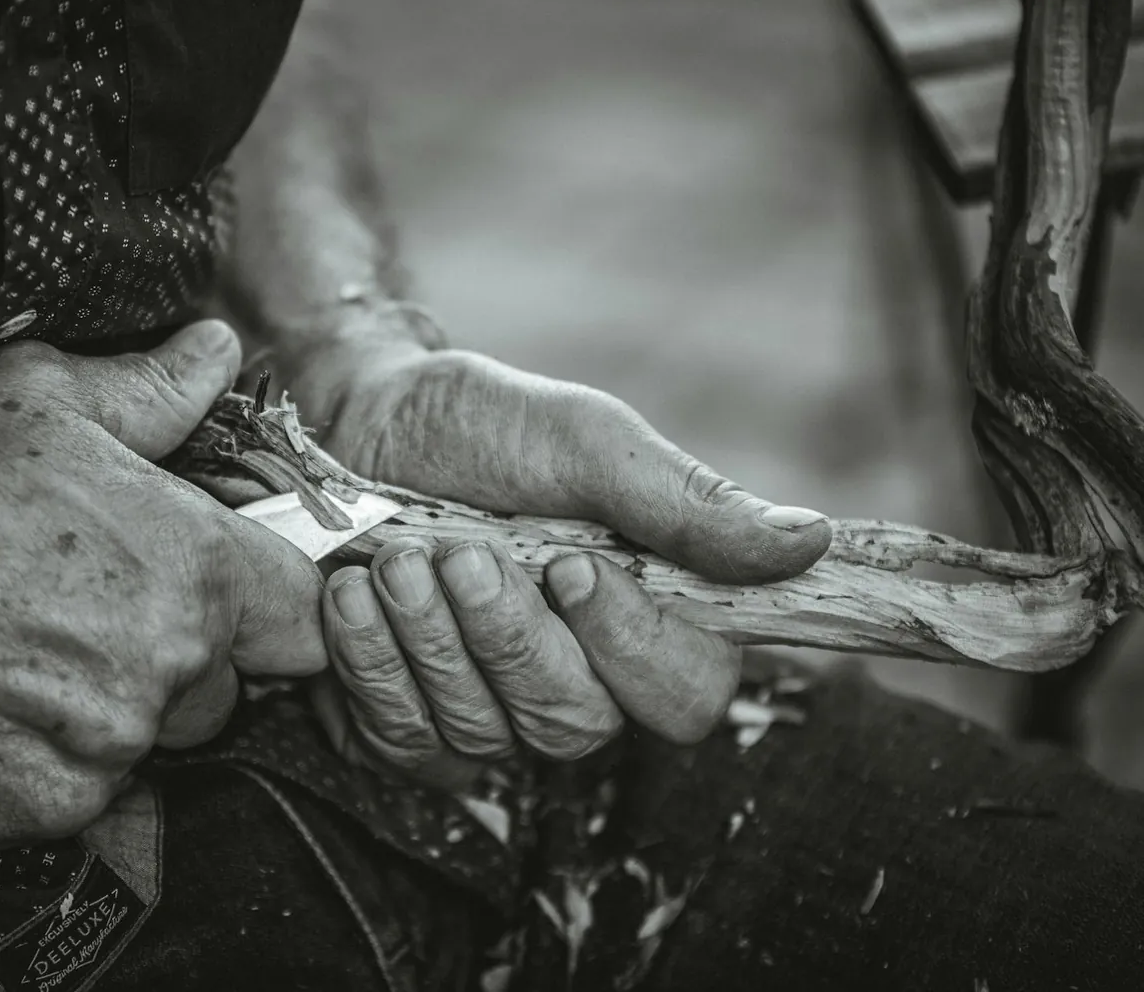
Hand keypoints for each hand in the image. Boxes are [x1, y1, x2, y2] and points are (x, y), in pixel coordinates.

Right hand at [0, 320, 324, 844]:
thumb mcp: (39, 399)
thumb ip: (153, 390)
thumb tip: (216, 353)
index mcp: (198, 567)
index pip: (306, 611)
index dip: (277, 601)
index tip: (242, 595)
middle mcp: (174, 664)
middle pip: (231, 680)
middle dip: (188, 653)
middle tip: (98, 610)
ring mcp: (116, 745)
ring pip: (160, 735)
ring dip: (122, 706)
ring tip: (34, 649)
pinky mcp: (56, 806)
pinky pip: (92, 786)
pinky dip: (58, 756)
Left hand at [306, 345, 830, 786]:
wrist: (357, 421)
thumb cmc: (482, 429)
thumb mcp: (585, 442)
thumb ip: (685, 501)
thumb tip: (811, 542)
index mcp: (641, 617)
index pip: (684, 696)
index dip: (630, 647)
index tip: (573, 566)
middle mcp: (574, 681)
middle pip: (574, 725)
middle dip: (507, 637)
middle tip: (461, 554)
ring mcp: (487, 714)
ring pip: (481, 734)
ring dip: (428, 638)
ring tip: (392, 560)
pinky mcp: (404, 725)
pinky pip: (400, 740)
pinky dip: (370, 663)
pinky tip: (351, 595)